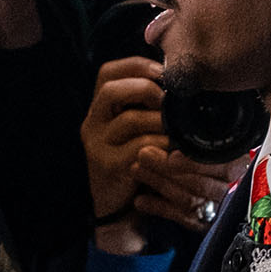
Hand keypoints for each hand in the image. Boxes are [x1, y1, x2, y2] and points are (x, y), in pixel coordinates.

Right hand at [80, 57, 167, 253]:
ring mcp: (97, 145)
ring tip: (178, 125)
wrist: (117, 206)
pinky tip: (174, 147)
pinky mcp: (109, 166)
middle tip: (169, 98)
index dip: (136, 65)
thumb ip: (145, 105)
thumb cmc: (133, 159)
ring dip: (160, 119)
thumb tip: (178, 79)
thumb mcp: (134, 128)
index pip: (107, 72)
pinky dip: (161, 144)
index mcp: (99, 108)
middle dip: (145, 88)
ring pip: (129, 119)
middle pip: (110, 90)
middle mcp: (92, 123)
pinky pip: (139, 147)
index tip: (163, 71)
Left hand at [130, 146, 250, 234]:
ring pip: (188, 199)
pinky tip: (140, 200)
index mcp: (239, 164)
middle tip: (143, 154)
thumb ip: (199, 140)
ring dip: (159, 183)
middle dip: (167, 169)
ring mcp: (219, 209)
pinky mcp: (204, 225)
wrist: (223, 192)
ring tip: (136, 169)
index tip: (172, 154)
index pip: (219, 165)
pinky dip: (158, 207)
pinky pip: (180, 218)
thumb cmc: (210, 157)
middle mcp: (233, 189)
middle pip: (199, 182)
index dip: (192, 161)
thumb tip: (174, 116)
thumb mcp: (214, 144)